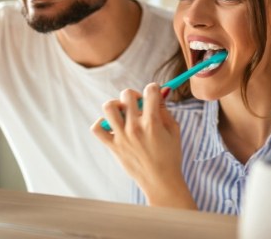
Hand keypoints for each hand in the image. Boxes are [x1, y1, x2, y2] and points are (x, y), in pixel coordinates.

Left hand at [91, 83, 196, 208]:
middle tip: (139, 105)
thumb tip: (159, 92)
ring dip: (117, 104)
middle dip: (135, 95)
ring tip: (124, 113)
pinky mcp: (113, 146)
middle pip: (127, 94)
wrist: (161, 182)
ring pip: (109, 107)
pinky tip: (113, 125)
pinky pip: (97, 128)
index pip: (150, 90)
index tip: (154, 93)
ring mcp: (121, 137)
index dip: (154, 88)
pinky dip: (102, 123)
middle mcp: (134, 127)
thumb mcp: (173, 129)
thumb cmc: (170, 156)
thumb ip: (165, 109)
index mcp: (152, 122)